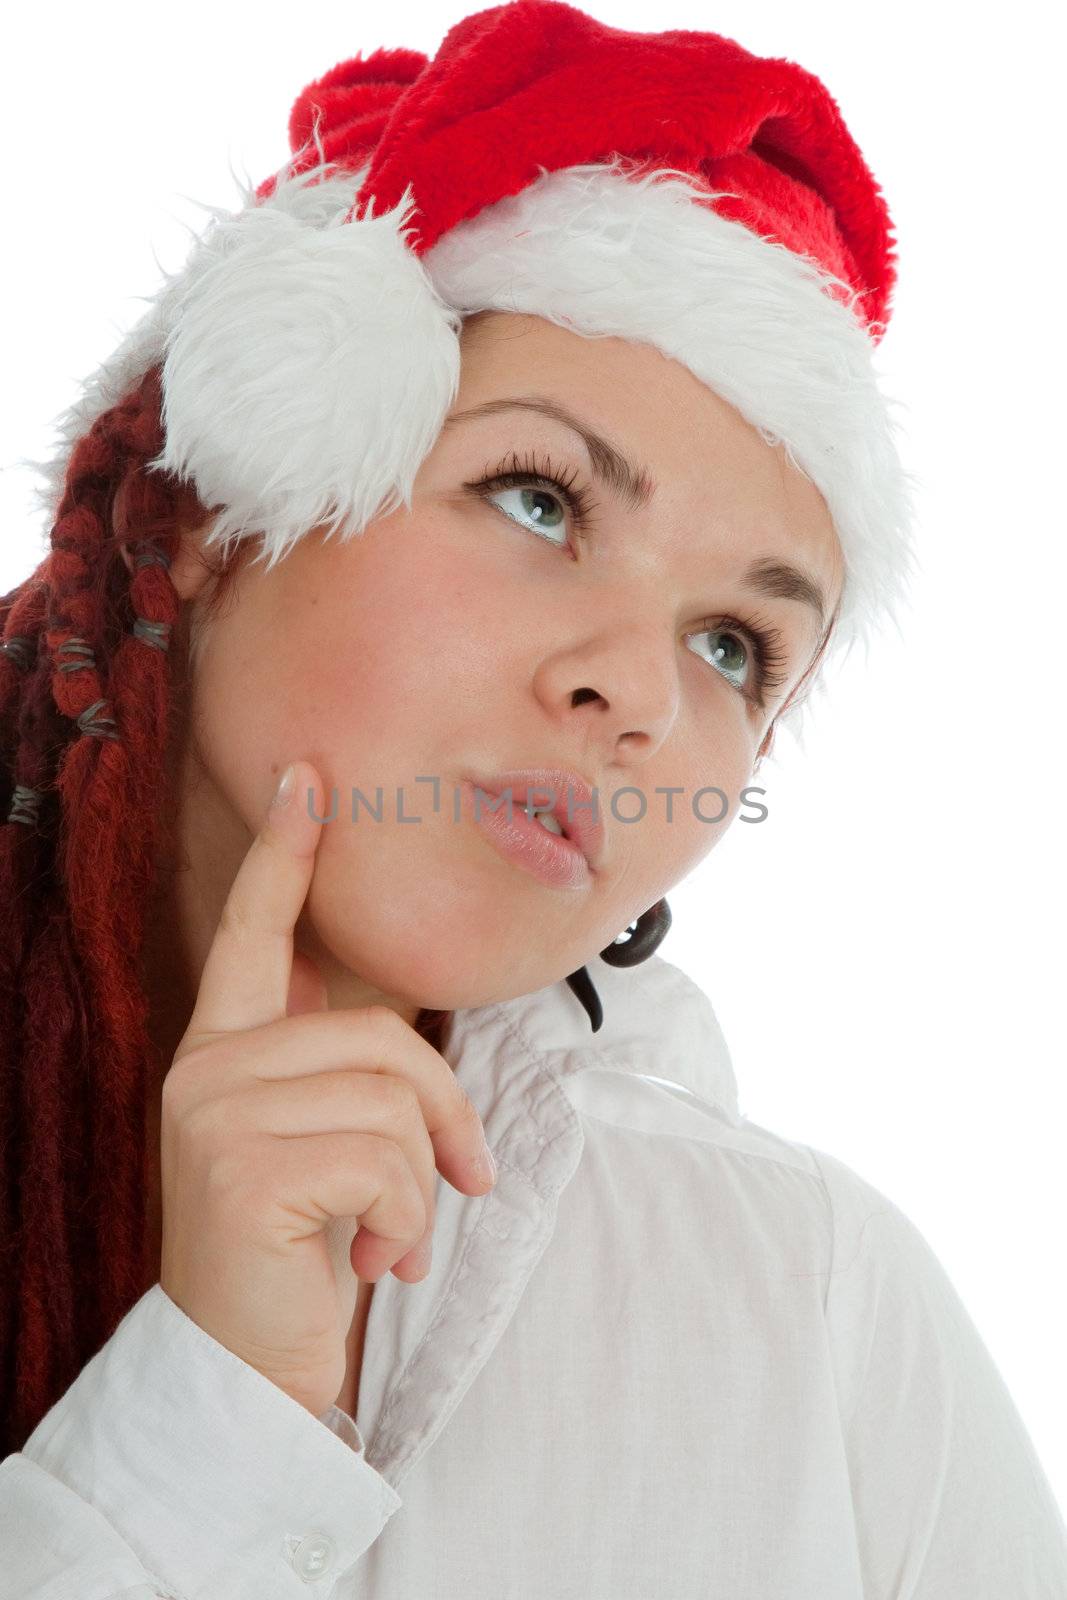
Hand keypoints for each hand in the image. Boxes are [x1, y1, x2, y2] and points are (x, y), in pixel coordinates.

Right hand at [157, 759, 495, 1417]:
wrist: (245, 1369)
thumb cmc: (298, 1250)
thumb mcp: (320, 1149)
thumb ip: (344, 1079)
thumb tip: (412, 1043)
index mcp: (223, 1054)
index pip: (255, 935)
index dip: (284, 854)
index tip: (307, 777)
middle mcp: (207, 1070)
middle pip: (381, 1038)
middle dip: (443, 1117)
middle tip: (458, 1184)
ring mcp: (217, 1115)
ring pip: (393, 1099)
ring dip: (420, 1183)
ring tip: (389, 1238)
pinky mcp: (244, 1169)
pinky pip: (387, 1162)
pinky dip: (407, 1221)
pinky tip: (368, 1262)